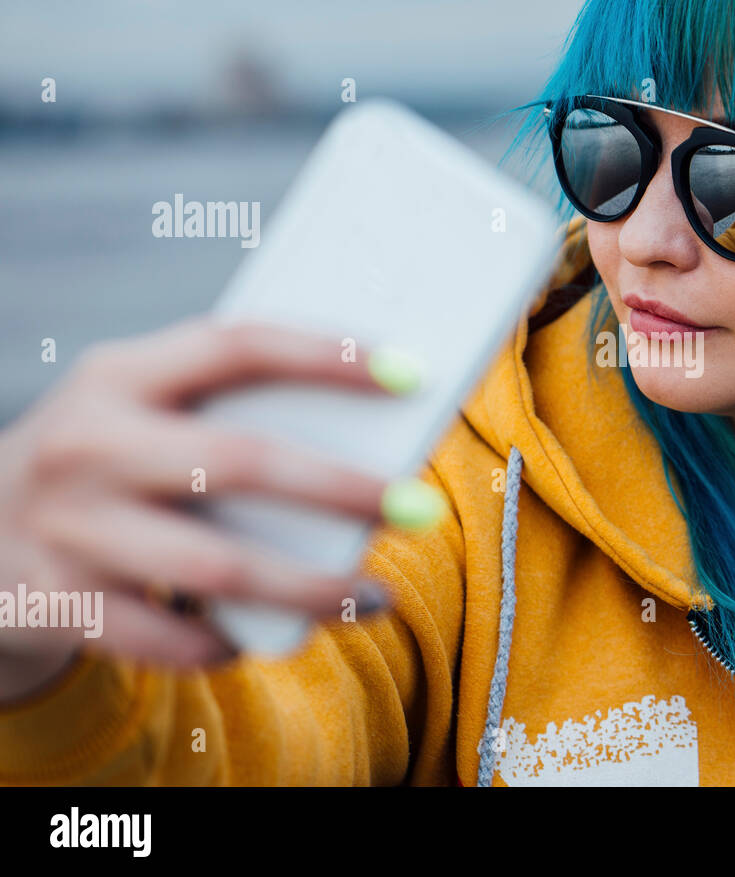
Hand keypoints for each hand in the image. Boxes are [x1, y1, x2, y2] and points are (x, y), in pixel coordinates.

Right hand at [0, 316, 405, 682]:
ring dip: (310, 589)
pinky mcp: (59, 602)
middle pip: (238, 462)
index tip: (410, 371)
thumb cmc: (109, 458)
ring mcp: (68, 527)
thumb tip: (371, 434)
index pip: (235, 345)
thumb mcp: (143, 407)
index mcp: (117, 374)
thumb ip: (228, 409)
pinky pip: (170, 640)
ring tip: (375, 597)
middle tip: (420, 508)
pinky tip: (272, 638)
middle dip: (342, 489)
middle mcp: (87, 444)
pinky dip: (230, 644)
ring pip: (217, 567)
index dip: (328, 355)